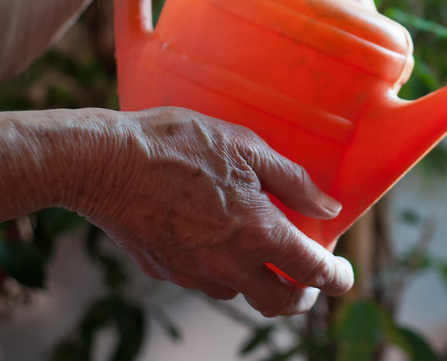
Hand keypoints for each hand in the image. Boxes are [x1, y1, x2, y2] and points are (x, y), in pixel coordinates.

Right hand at [78, 107, 353, 315]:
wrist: (103, 162)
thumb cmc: (177, 144)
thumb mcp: (246, 146)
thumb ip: (292, 180)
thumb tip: (329, 207)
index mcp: (257, 232)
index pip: (312, 271)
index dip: (336, 278)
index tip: (343, 275)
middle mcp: (228, 263)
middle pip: (278, 303)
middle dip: (301, 296)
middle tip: (308, 278)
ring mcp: (193, 272)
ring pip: (239, 294)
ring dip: (259, 282)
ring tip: (262, 252)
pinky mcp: (164, 270)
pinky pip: (204, 281)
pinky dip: (222, 271)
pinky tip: (216, 241)